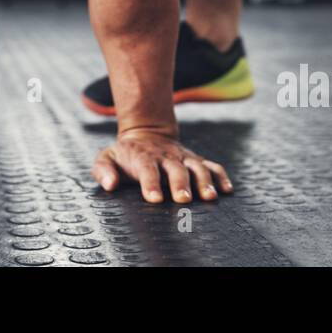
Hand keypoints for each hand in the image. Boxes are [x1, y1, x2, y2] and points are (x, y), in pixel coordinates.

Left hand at [93, 128, 233, 203]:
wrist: (146, 133)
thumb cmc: (125, 154)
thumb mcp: (107, 157)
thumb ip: (103, 170)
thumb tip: (110, 185)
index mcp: (144, 158)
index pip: (147, 170)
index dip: (151, 183)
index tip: (154, 198)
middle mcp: (166, 157)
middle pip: (176, 169)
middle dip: (180, 184)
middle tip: (183, 199)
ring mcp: (183, 158)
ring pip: (197, 167)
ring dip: (204, 181)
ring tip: (210, 197)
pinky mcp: (196, 160)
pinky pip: (212, 166)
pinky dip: (221, 176)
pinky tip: (227, 190)